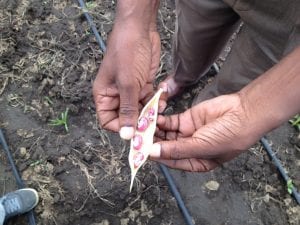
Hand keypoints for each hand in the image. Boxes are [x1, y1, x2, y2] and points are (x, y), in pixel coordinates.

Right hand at [93, 23, 160, 138]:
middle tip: (153, 123)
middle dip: (140, 121)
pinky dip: (156, 102)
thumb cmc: (127, 52)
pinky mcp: (143, 85)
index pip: (108, 121)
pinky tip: (162, 98)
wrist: (140, 29)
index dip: (121, 128)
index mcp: (104, 95)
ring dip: (151, 112)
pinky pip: (149, 100)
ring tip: (160, 108)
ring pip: (140, 110)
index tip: (136, 132)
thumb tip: (126, 134)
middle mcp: (116, 95)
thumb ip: (128, 109)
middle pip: (126, 117)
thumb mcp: (127, 83)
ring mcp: (130, 90)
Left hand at [151, 94, 263, 171]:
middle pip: (165, 147)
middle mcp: (189, 149)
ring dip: (154, 131)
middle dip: (152, 142)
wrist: (243, 112)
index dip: (156, 157)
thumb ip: (176, 150)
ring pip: (165, 134)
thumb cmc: (228, 136)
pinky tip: (152, 118)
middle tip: (138, 136)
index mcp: (195, 162)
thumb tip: (153, 153)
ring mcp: (187, 133)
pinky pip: (170, 121)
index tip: (140, 151)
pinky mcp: (186, 119)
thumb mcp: (201, 147)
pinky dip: (161, 120)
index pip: (171, 161)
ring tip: (142, 126)